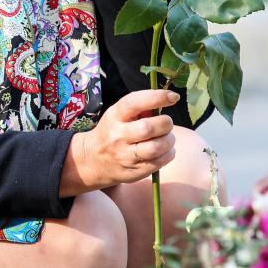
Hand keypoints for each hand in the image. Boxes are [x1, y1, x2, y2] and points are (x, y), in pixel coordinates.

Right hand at [60, 90, 179, 195]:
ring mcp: (125, 156)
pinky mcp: (135, 171)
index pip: (135, 103)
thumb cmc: (113, 131)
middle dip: (166, 123)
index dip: (157, 98)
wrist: (94, 160)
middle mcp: (118, 136)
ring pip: (156, 147)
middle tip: (166, 123)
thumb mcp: (118, 114)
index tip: (173, 97)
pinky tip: (164, 150)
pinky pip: (160, 161)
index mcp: (114, 116)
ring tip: (166, 138)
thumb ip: (140, 107)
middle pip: (149, 128)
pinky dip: (168, 153)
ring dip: (169, 140)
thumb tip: (166, 102)